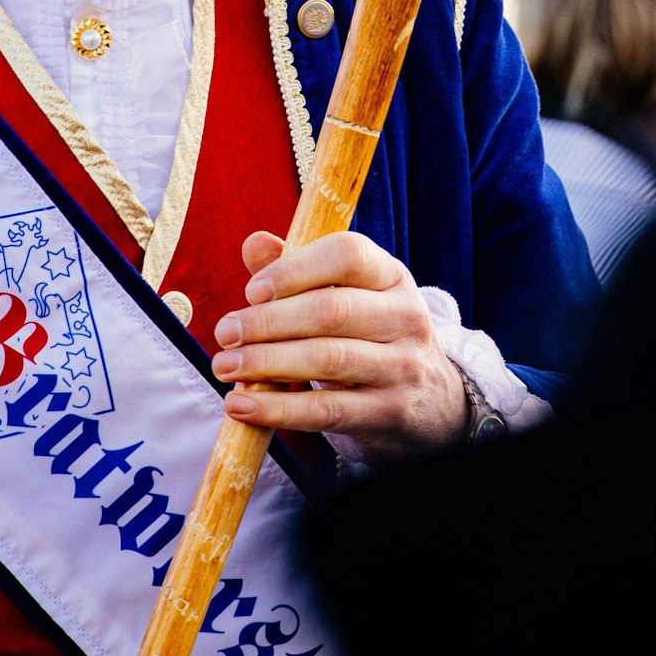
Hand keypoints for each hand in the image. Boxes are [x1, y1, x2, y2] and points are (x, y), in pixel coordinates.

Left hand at [210, 229, 467, 465]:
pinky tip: (242, 406)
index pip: (347, 254)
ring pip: (328, 359)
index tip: (252, 290)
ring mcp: (402, 366)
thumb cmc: (368, 337)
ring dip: (266, 363)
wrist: (431, 404)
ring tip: (225, 367)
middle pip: (331, 310)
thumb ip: (297, 269)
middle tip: (224, 333)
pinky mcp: (391, 413)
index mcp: (390, 276)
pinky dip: (279, 409)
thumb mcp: (346, 295)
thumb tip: (255, 242)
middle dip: (268, 322)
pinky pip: (328, 411)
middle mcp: (404, 316)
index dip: (294, 269)